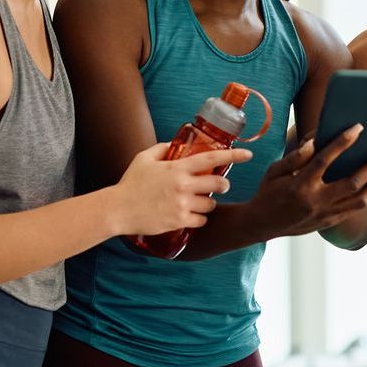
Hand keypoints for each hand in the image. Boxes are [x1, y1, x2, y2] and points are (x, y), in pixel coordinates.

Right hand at [113, 143, 251, 234]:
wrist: (118, 210)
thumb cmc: (130, 183)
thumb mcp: (144, 159)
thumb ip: (162, 148)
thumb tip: (174, 145)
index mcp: (177, 168)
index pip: (211, 158)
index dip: (233, 155)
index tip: (249, 154)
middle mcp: (183, 186)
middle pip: (218, 184)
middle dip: (222, 184)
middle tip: (219, 185)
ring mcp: (182, 204)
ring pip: (211, 204)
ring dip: (208, 202)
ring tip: (197, 202)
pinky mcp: (179, 221)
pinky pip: (201, 220)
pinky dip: (199, 218)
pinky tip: (189, 214)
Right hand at [249, 125, 366, 237]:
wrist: (262, 225)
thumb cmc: (268, 192)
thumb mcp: (275, 170)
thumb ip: (296, 156)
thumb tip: (316, 140)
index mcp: (300, 184)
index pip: (325, 159)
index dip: (343, 142)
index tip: (359, 127)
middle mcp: (315, 201)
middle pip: (353, 181)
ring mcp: (325, 214)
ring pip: (361, 200)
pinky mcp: (329, 222)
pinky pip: (355, 209)